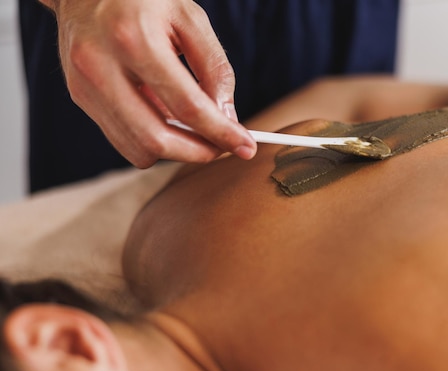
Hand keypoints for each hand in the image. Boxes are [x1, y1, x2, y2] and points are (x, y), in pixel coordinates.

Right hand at [40, 0, 255, 167]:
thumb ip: (215, 69)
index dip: (221, 133)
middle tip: (221, 146)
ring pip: (138, 149)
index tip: (245, 147)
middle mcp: (101, 66)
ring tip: (193, 126)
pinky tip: (165, 117)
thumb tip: (227, 118)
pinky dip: (152, 140)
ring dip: (175, 149)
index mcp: (134, 39)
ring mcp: (85, 85)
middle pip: (156, 139)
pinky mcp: (80, 97)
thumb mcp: (190, 18)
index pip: (187, 106)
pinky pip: (123, 140)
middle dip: (198, 152)